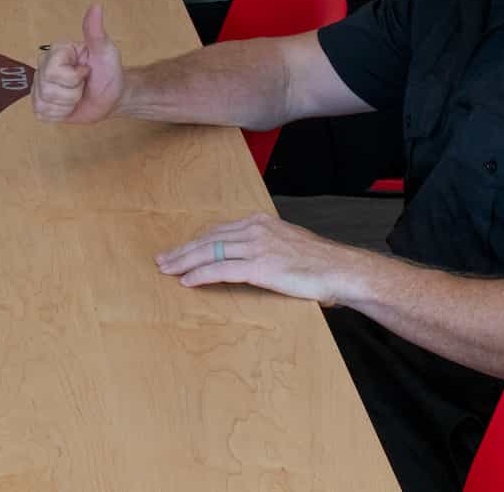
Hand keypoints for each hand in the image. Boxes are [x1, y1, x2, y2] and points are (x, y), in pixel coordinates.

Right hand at [32, 5, 124, 123]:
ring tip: (77, 95)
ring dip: (68, 104)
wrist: (112, 97)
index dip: (74, 77)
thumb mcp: (105, 51)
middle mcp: (43, 66)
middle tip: (82, 84)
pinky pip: (42, 113)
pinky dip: (60, 113)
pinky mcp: (40, 104)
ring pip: (45, 102)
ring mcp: (39, 86)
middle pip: (47, 88)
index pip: (53, 71)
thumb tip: (96, 6)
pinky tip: (70, 106)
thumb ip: (95, 31)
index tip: (86, 70)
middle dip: (72, 93)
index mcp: (56, 51)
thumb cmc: (109, 72)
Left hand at [155, 212, 368, 306]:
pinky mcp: (260, 267)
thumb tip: (249, 256)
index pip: (218, 231)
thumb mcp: (288, 242)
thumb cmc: (319, 262)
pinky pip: (221, 270)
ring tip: (168, 270)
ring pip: (210, 252)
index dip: (196, 241)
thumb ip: (266, 244)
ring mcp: (256, 247)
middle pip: (208, 239)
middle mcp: (254, 230)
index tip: (180, 250)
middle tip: (162, 259)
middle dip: (183, 250)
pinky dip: (201, 275)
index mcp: (260, 222)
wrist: (341, 269)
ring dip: (185, 262)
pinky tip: (188, 281)